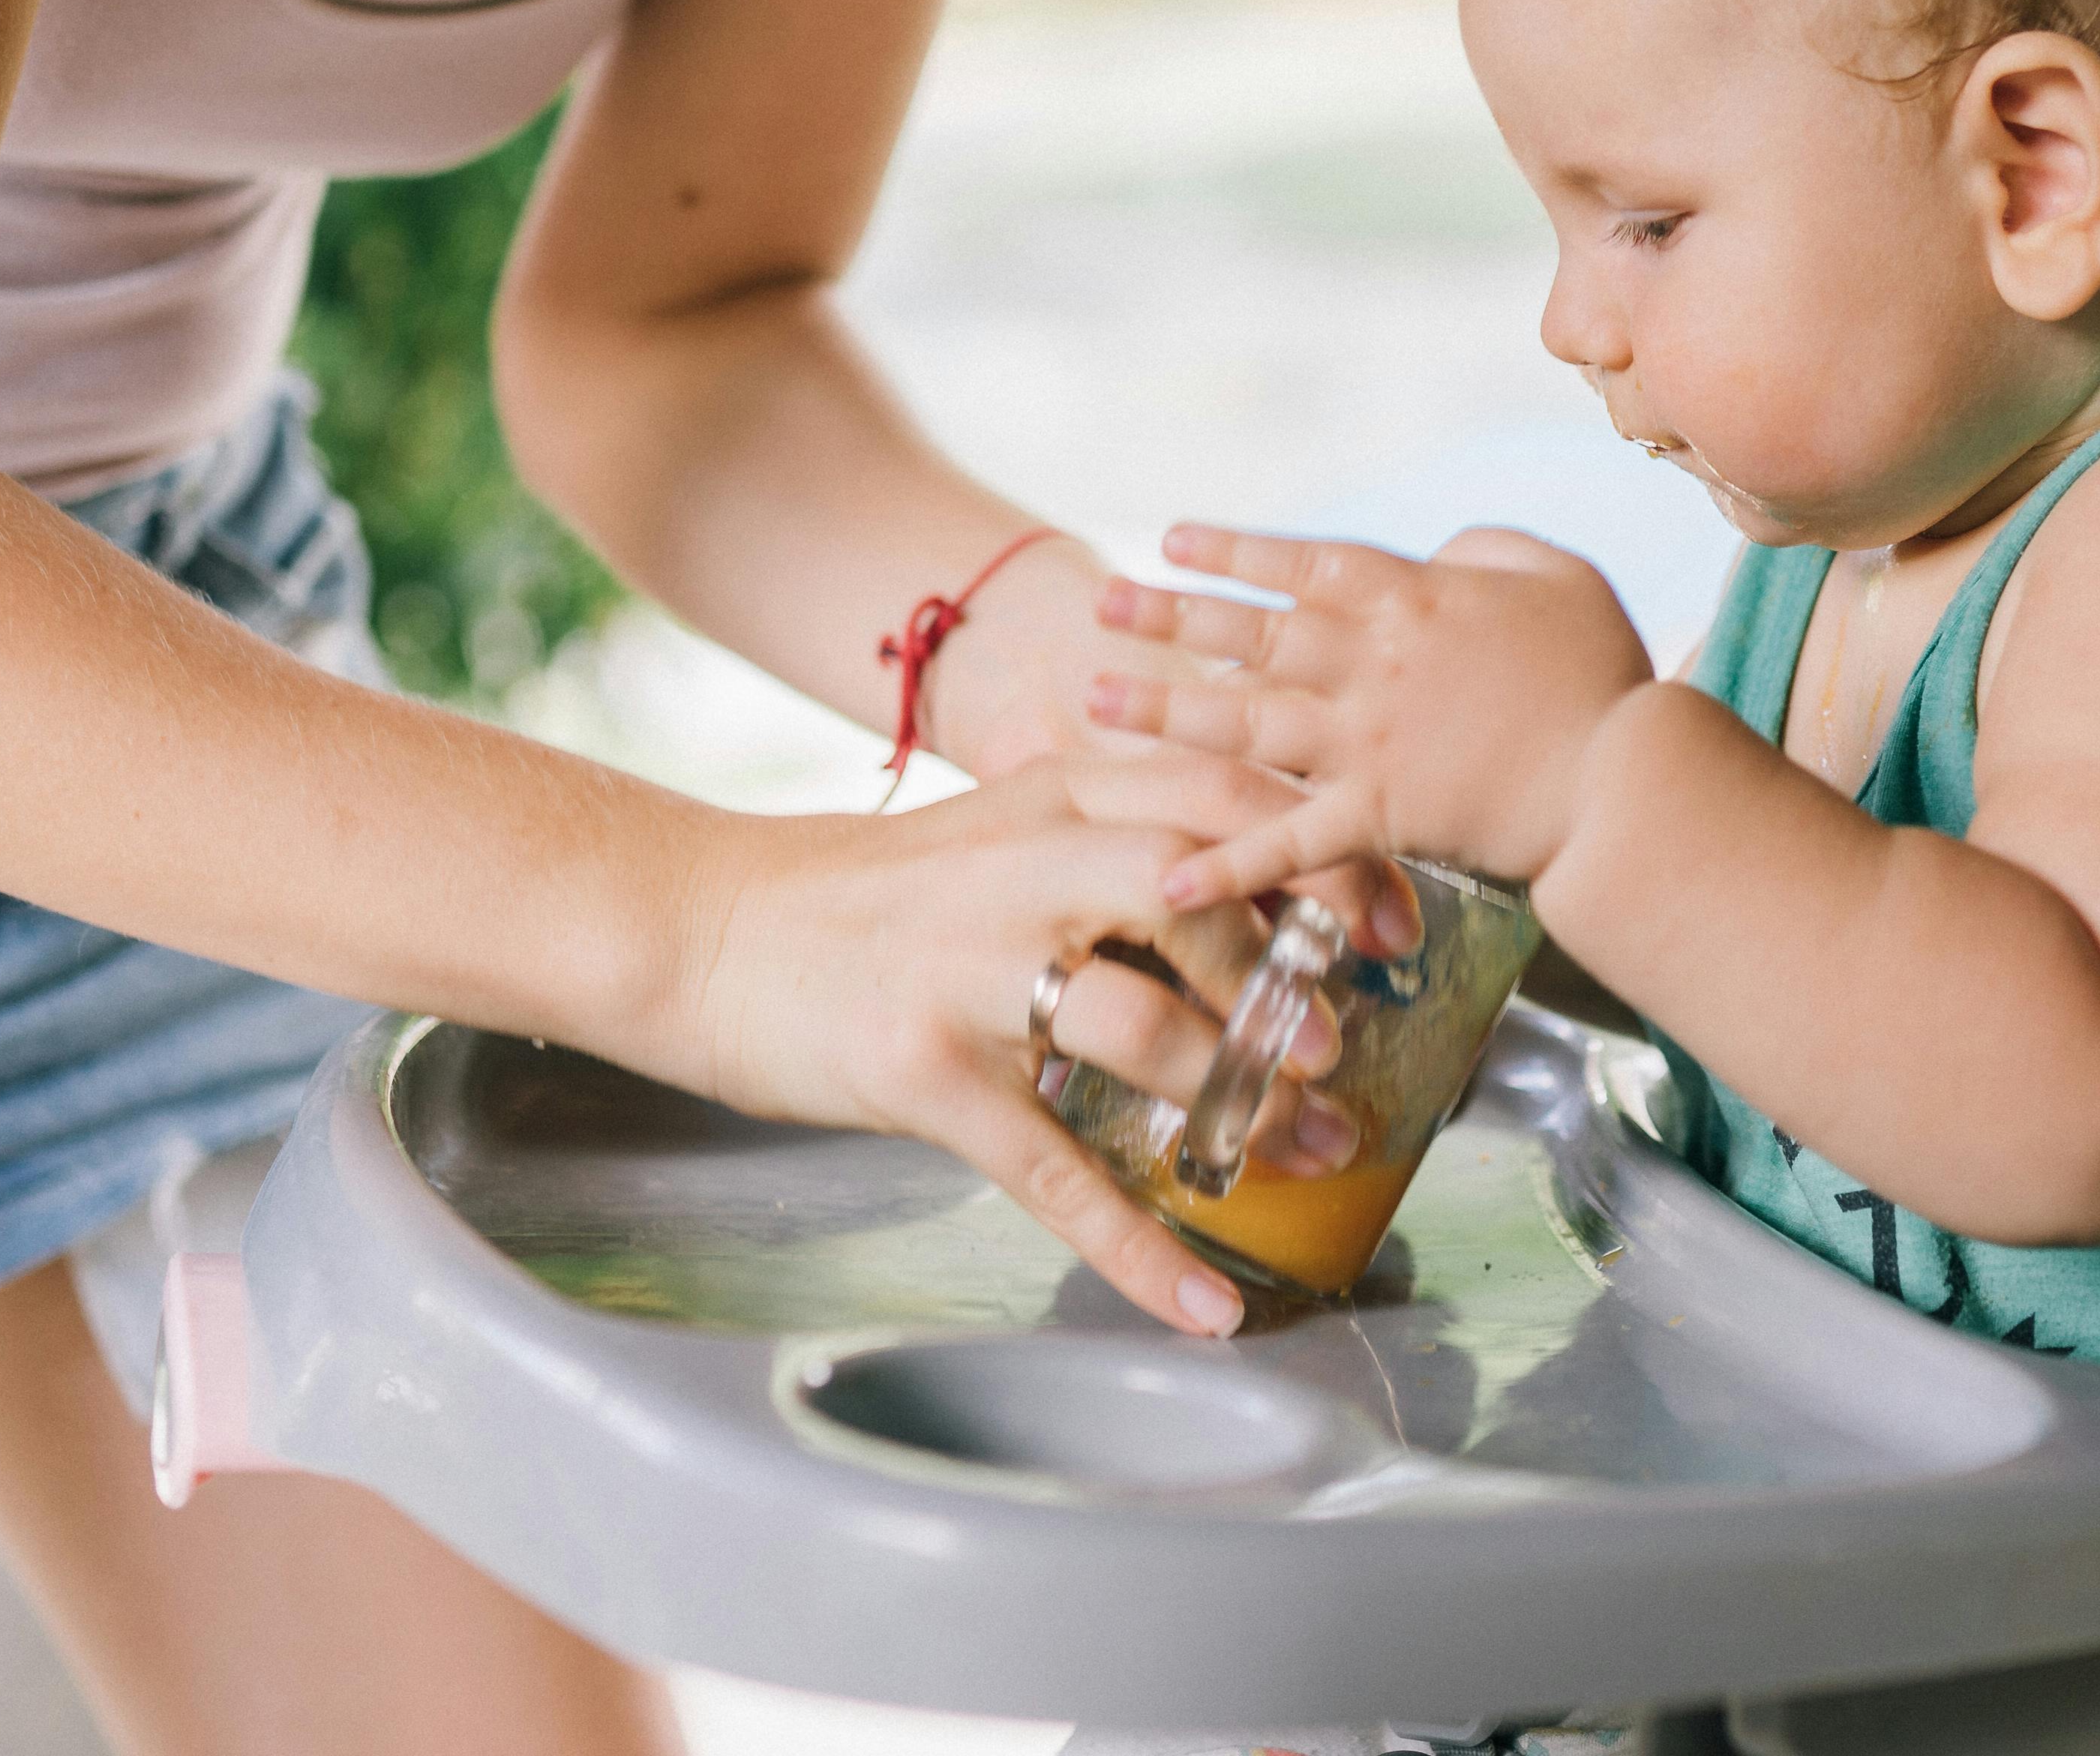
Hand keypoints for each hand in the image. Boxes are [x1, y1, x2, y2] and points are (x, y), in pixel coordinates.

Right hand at [641, 754, 1360, 1336]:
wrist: (705, 928)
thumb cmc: (872, 893)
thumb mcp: (1003, 828)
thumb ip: (1117, 840)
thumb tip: (1261, 892)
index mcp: (1057, 796)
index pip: (1223, 796)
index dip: (1326, 856)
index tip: (1394, 922)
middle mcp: (1024, 867)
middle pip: (1198, 895)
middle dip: (1294, 976)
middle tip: (1349, 1043)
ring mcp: (972, 971)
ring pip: (1142, 1027)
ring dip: (1238, 1098)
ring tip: (1305, 1146)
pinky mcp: (926, 1072)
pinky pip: (1054, 1172)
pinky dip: (1138, 1247)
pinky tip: (1205, 1303)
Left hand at [1086, 525, 1654, 896]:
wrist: (1624, 777)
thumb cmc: (1605, 671)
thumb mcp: (1554, 572)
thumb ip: (1486, 549)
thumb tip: (1440, 552)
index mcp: (1411, 597)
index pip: (1302, 563)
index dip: (1233, 551)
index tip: (1171, 543)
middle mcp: (1371, 661)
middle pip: (1250, 633)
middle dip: (1168, 619)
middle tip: (1099, 609)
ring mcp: (1367, 741)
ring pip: (1245, 721)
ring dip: (1165, 713)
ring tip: (1096, 701)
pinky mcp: (1379, 816)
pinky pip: (1288, 841)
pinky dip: (1228, 864)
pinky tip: (1167, 876)